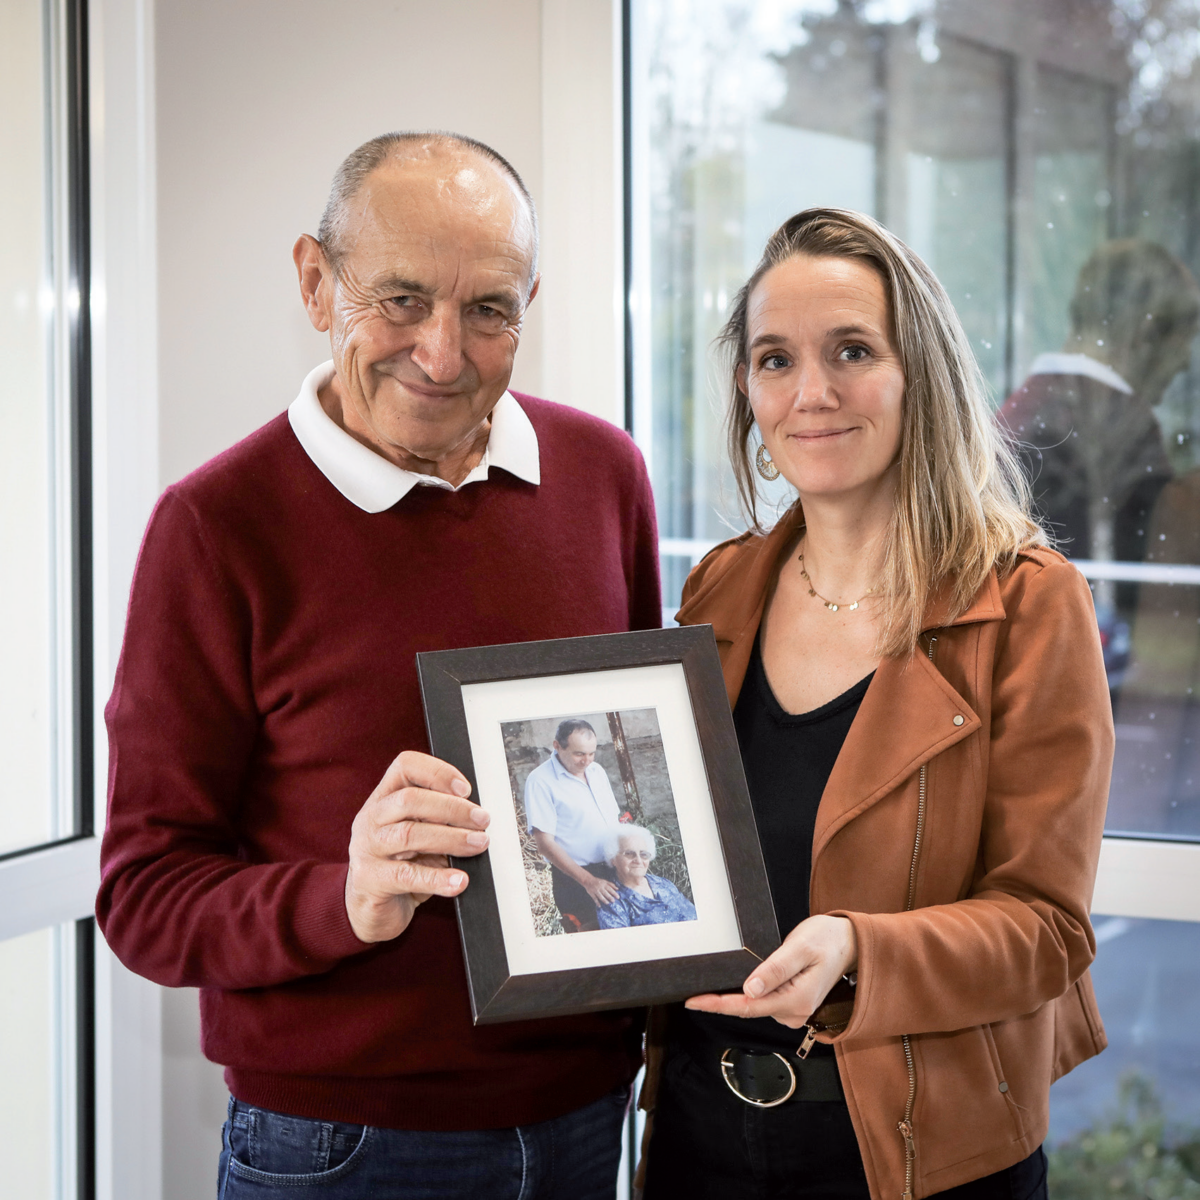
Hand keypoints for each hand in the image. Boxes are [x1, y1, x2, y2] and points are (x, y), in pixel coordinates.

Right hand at [345, 751, 489, 942]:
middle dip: (452, 808)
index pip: (405, 766)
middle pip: (410, 799)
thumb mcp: (419, 835)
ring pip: (410, 834)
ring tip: (478, 844)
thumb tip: (477, 817)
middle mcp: (371, 818)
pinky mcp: (370, 880)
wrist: (368, 910)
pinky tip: (459, 881)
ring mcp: (367, 848)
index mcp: (383, 798)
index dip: (437, 772)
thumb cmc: (400, 866)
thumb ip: (438, 820)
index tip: (466, 789)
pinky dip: (438, 878)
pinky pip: (408, 876)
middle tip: (482, 820)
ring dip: (451, 838)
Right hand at [582, 874, 619, 906]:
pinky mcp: (591, 893)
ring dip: (604, 900)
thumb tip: (617, 889)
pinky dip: (597, 902)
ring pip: (600, 896)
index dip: (614, 893)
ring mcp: (595, 891)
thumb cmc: (598, 881)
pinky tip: (599, 906)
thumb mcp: (605, 881)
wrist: (588, 880)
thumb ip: (611, 884)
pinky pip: (594, 898)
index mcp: (604, 884)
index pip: (610, 889)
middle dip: (610, 897)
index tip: (618, 897)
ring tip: (608, 903)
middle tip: (613, 901)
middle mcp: (600, 888)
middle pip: (605, 893)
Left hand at [684, 914, 857, 1028]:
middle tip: (693, 991)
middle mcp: (794, 1012)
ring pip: (754, 1006)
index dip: (718, 1004)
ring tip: (712, 985)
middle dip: (721, 1001)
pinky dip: (747, 994)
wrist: (848, 942)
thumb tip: (750, 989)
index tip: (694, 1001)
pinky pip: (762, 1002)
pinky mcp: (791, 1004)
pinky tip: (736, 985)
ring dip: (734, 997)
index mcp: (796, 1000)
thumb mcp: (800, 948)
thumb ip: (775, 969)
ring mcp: (793, 1010)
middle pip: (748, 1009)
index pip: (748, 1006)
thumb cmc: (827, 940)